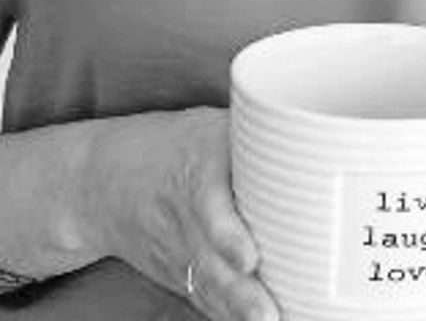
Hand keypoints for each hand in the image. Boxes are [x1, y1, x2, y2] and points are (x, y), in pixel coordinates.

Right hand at [80, 109, 278, 320]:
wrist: (104, 179)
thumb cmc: (174, 145)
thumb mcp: (209, 125)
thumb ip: (256, 134)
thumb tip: (321, 133)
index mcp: (194, 169)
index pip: (207, 203)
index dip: (226, 233)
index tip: (248, 256)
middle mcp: (184, 216)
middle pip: (211, 259)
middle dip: (239, 290)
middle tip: (267, 312)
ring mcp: (180, 251)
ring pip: (208, 286)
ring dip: (236, 310)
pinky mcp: (180, 273)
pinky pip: (204, 297)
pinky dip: (226, 314)